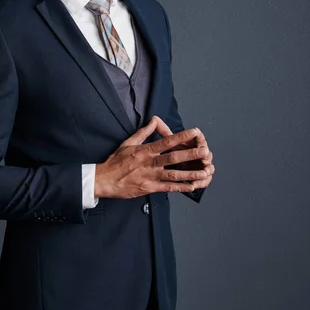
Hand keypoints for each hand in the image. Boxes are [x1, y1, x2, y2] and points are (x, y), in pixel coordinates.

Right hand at [94, 116, 211, 198]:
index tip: (194, 132)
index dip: (181, 136)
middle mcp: (149, 163)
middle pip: (173, 158)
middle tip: (205, 152)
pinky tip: (192, 187)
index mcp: (145, 150)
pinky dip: (180, 187)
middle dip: (190, 155)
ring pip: (173, 175)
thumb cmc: (116, 161)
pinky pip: (168, 188)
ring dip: (190, 173)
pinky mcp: (149, 188)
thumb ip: (144, 132)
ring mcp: (150, 176)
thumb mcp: (128, 143)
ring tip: (204, 172)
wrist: (104, 180)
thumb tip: (154, 120)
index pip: (166, 141)